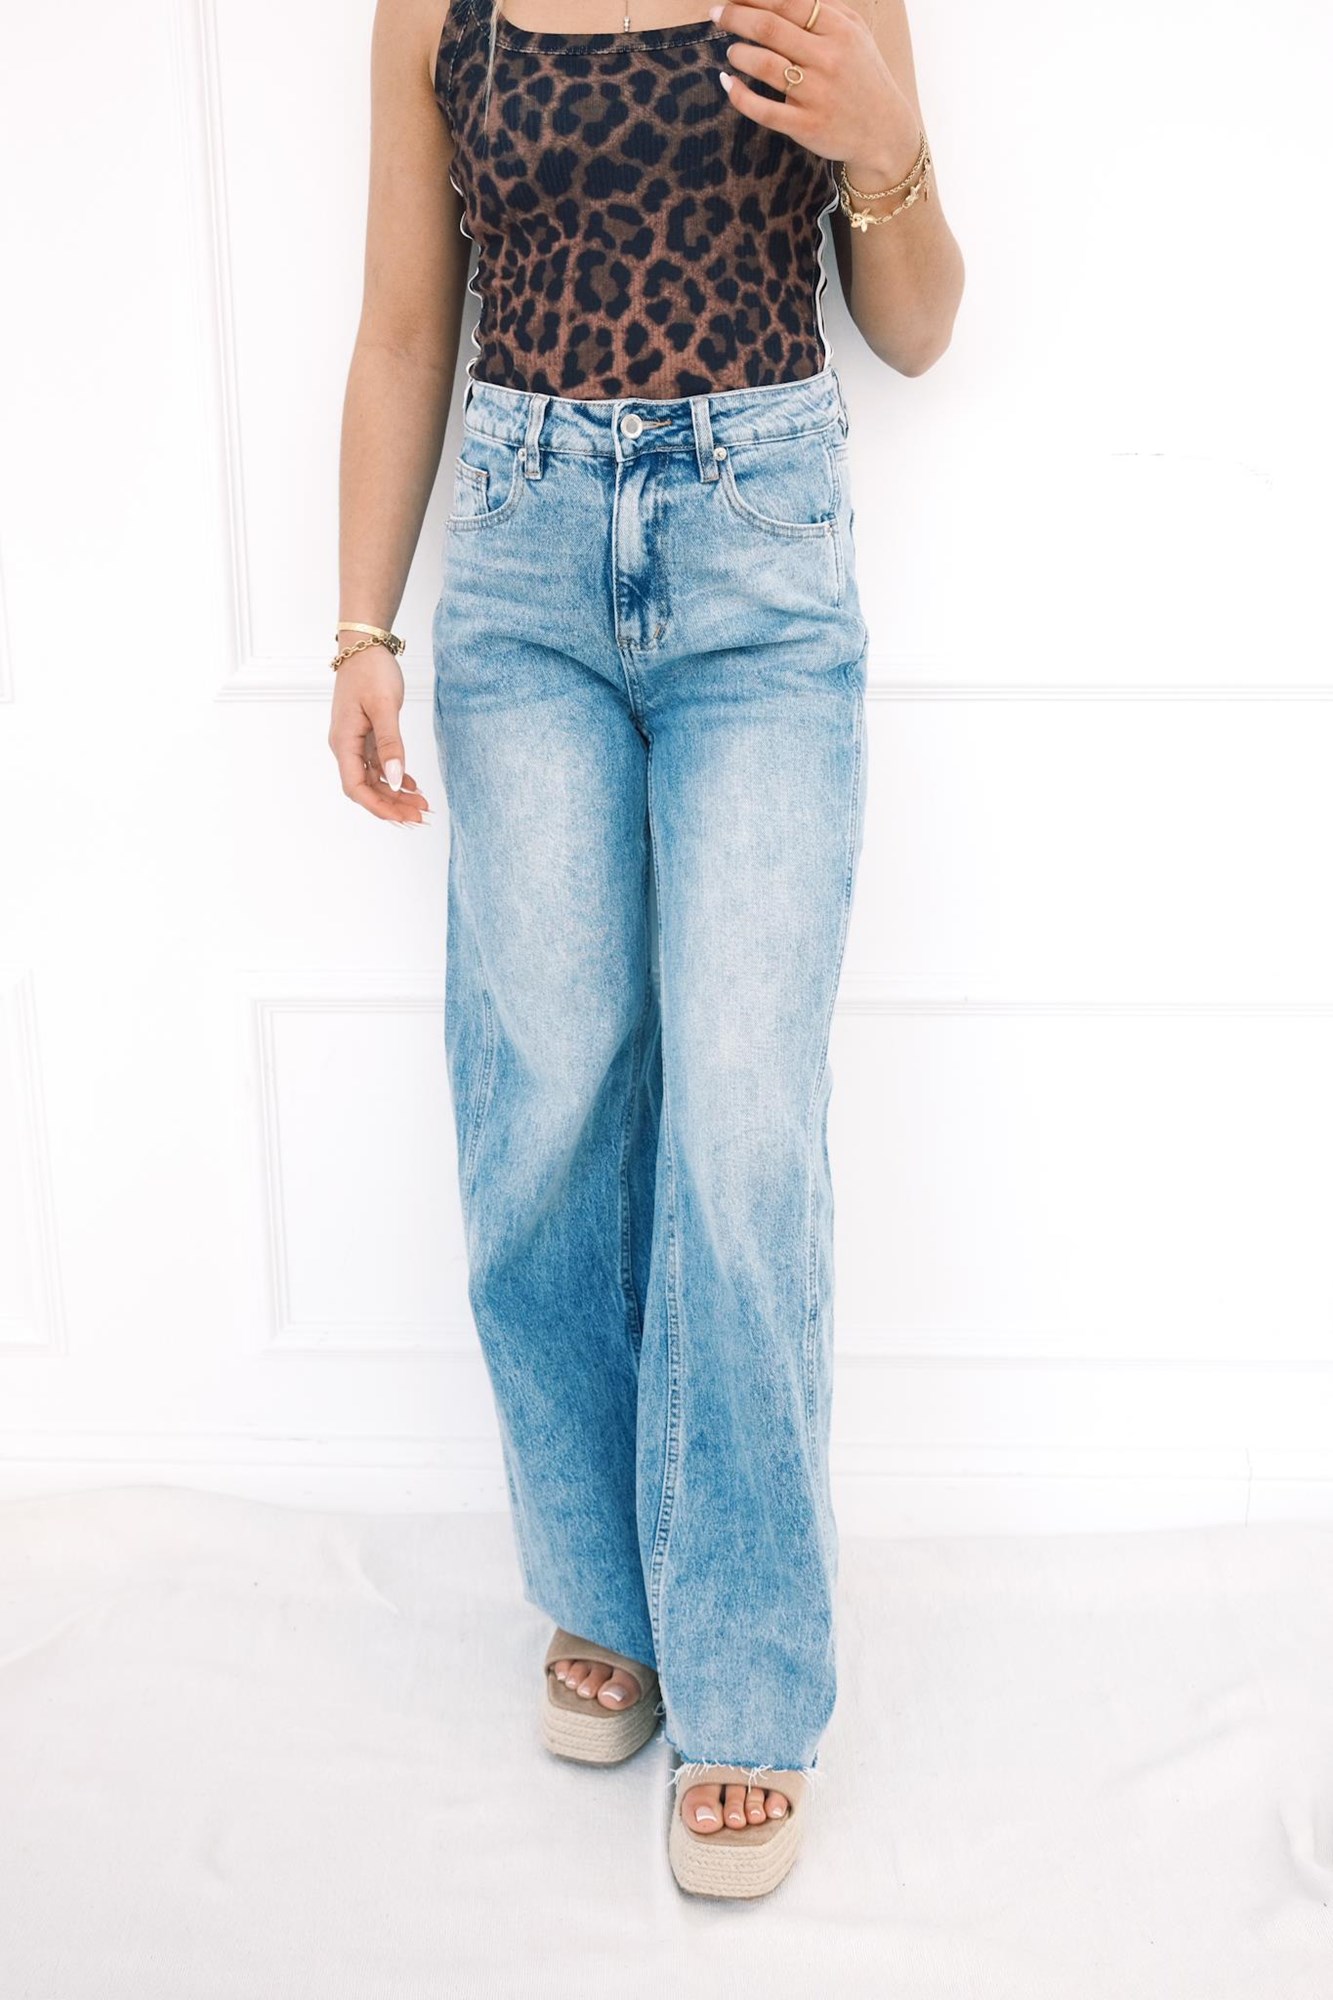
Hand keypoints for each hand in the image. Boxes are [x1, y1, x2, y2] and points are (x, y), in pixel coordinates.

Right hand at [327, 646, 431, 825]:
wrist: (365, 645)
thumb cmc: (371, 671)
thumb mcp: (384, 707)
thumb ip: (390, 745)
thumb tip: (394, 781)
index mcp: (343, 742)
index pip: (355, 787)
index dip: (378, 807)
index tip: (403, 818)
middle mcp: (345, 746)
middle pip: (365, 788)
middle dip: (392, 806)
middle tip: (421, 817)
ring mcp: (356, 742)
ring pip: (374, 779)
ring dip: (396, 794)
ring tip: (422, 805)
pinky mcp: (366, 735)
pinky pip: (379, 765)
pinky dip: (395, 777)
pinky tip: (413, 785)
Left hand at [711, 0, 919, 189]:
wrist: (883, 131)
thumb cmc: (861, 76)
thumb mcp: (853, 33)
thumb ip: (822, 9)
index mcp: (839, 30)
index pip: (788, 2)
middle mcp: (828, 59)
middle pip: (769, 28)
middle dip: (735, 16)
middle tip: (717, 13)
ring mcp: (816, 94)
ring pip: (763, 65)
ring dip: (738, 53)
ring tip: (733, 51)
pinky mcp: (805, 126)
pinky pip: (762, 109)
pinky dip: (738, 94)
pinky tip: (728, 83)